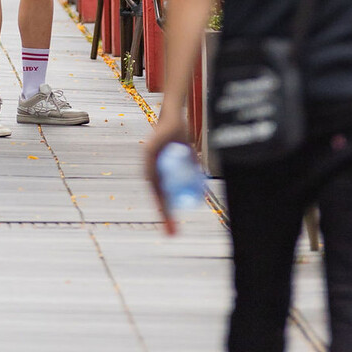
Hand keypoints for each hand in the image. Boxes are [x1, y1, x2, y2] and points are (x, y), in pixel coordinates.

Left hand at [144, 114, 189, 235]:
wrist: (174, 117)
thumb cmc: (180, 137)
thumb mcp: (189, 159)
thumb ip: (193, 171)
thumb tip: (203, 188)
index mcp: (158, 175)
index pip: (162, 198)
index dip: (167, 217)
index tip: (172, 234)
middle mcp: (150, 170)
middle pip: (159, 197)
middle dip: (165, 218)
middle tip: (173, 234)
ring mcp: (147, 162)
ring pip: (155, 188)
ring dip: (162, 207)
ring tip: (170, 223)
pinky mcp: (148, 152)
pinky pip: (153, 172)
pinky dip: (158, 185)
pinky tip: (163, 198)